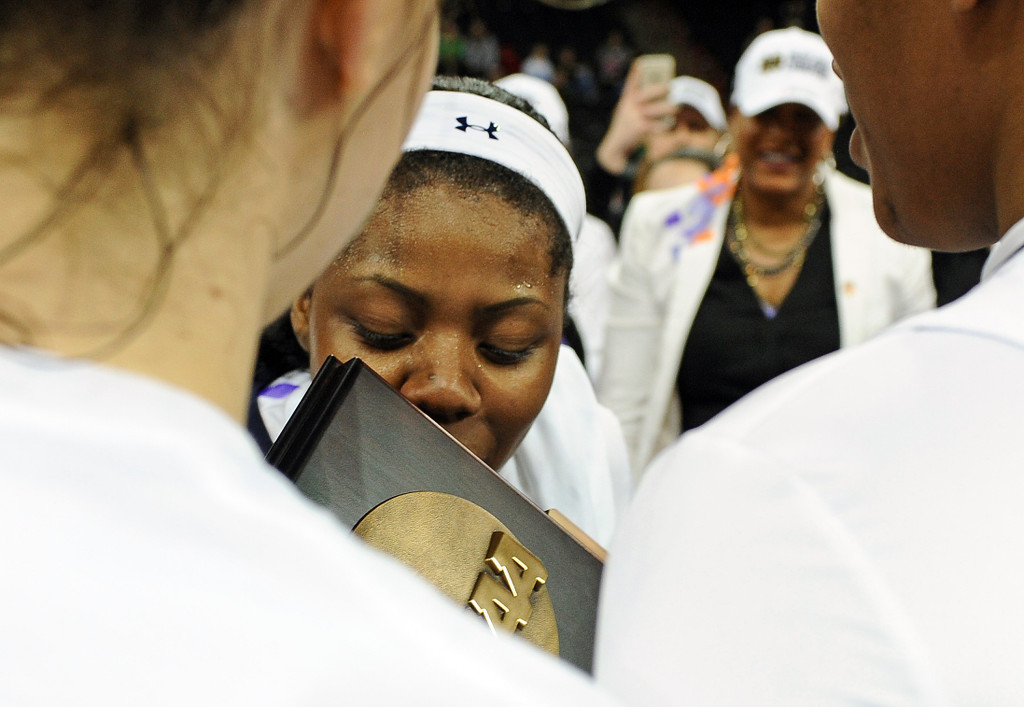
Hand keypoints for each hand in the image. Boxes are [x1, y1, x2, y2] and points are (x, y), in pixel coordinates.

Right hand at [595, 59, 676, 174]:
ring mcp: (633, 117)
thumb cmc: (623, 131)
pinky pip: (656, 125)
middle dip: (659, 89)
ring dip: (667, 108)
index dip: (635, 74)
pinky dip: (664, 126)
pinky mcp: (639, 128)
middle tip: (670, 86)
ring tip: (676, 108)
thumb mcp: (625, 114)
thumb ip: (634, 106)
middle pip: (646, 94)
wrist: (614, 149)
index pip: (630, 85)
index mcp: (625, 102)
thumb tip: (656, 100)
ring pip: (655, 109)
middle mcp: (628, 107)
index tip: (640, 63)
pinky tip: (669, 125)